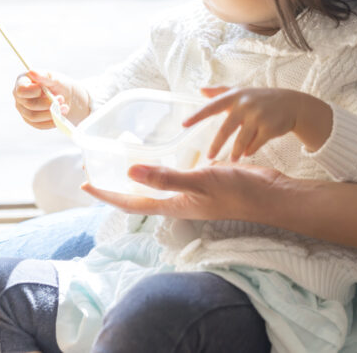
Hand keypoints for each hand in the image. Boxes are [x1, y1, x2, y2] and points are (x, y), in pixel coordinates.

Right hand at [12, 69, 89, 129]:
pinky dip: (51, 122)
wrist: (68, 98)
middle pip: (29, 105)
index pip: (21, 90)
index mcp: (22, 82)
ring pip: (33, 117)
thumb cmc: (59, 85)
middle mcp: (19, 96)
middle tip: (61, 99)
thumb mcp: (56, 78)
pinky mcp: (30, 120)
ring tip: (65, 107)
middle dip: (47, 103)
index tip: (44, 90)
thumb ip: (45, 76)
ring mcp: (23, 109)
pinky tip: (61, 116)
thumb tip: (32, 71)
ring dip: (51, 113)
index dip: (33, 92)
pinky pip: (38, 125)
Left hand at [80, 162, 288, 221]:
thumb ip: (166, 177)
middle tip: (97, 167)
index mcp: (174, 205)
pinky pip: (174, 174)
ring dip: (137, 174)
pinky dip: (161, 165)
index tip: (85, 184)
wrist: (270, 194)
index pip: (132, 202)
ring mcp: (192, 192)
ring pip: (156, 184)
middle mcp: (179, 201)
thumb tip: (129, 172)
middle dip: (117, 184)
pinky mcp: (204, 182)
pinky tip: (163, 151)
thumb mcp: (201, 181)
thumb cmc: (237, 191)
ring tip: (121, 158)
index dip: (108, 194)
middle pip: (139, 195)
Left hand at [184, 86, 332, 160]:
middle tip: (208, 157)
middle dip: (216, 145)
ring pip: (241, 140)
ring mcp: (259, 116)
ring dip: (235, 152)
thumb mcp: (241, 92)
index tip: (184, 124)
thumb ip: (220, 92)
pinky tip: (246, 154)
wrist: (291, 104)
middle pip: (226, 129)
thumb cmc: (261, 98)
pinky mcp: (270, 127)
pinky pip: (255, 144)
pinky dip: (250, 151)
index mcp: (235, 96)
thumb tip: (200, 90)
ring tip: (232, 159)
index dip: (197, 115)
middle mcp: (245, 105)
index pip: (212, 106)